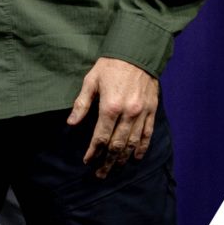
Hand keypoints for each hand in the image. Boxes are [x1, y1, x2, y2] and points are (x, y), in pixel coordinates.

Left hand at [67, 57, 158, 178]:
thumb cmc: (111, 64)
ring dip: (123, 159)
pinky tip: (136, 157)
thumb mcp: (91, 80)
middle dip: (107, 162)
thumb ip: (82, 103)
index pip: (101, 137)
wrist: (137, 51)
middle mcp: (128, 113)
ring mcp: (142, 113)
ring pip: (133, 143)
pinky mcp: (152, 110)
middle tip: (100, 174)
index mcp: (110, 106)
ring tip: (115, 168)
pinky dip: (142, 148)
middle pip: (117, 145)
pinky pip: (148, 134)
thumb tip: (71, 123)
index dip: (93, 152)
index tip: (87, 161)